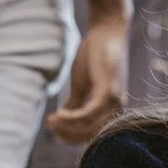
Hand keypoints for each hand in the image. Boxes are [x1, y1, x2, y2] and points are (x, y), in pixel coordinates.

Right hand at [47, 15, 128, 143]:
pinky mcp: (109, 91)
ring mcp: (114, 100)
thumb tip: (62, 119)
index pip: (91, 133)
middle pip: (90, 134)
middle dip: (68, 134)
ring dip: (67, 127)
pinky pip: (89, 113)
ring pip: (88, 126)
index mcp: (111, 108)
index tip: (55, 134)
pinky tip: (59, 114)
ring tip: (51, 120)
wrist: (107, 30)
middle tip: (50, 127)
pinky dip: (72, 118)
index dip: (72, 137)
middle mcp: (116, 108)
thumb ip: (75, 103)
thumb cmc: (94, 55)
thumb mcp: (82, 84)